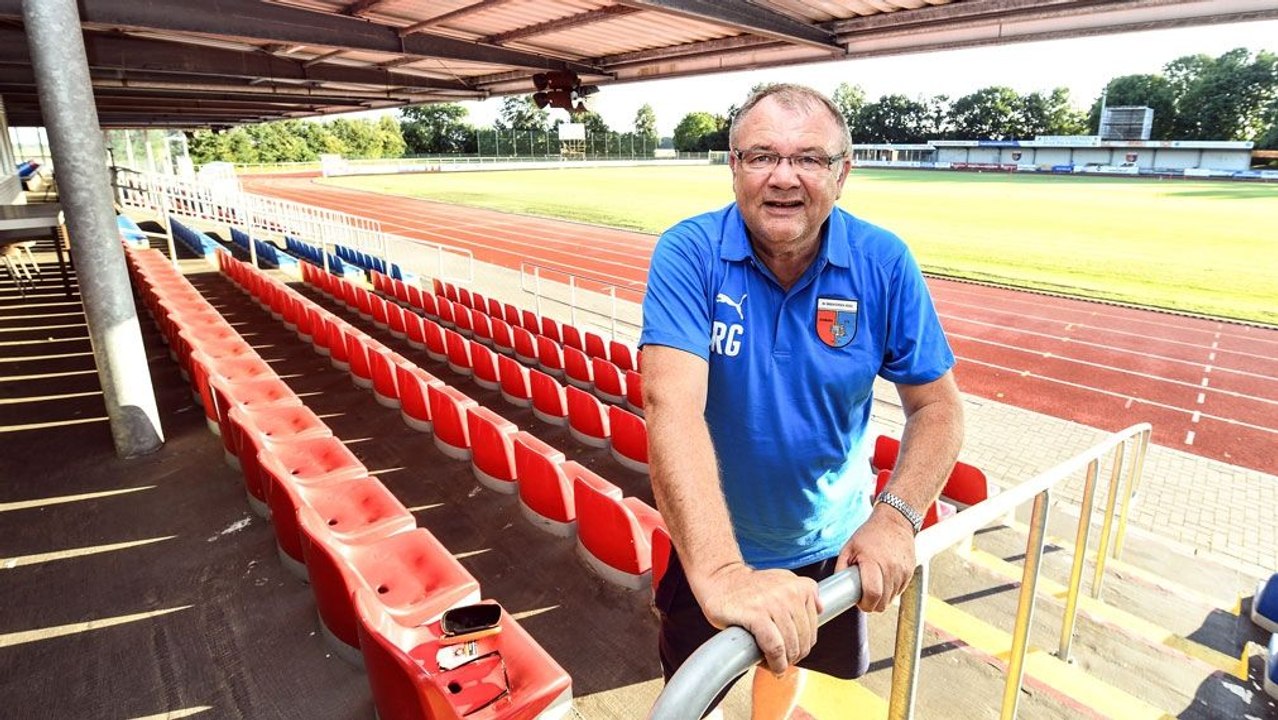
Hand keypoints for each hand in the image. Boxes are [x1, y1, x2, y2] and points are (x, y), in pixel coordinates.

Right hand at [692, 563, 822, 674]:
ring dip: (784, 662)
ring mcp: (772, 603)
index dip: (804, 645)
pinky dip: (775, 662)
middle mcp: (789, 592)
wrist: (720, 579)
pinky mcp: (755, 614)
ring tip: (775, 665)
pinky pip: (774, 647)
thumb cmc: (748, 586)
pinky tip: (772, 667)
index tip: (793, 651)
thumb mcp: (782, 580)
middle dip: (795, 656)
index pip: (812, 627)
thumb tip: (820, 609)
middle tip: (783, 662)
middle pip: (802, 639)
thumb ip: (802, 592)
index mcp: (799, 585)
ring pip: (790, 645)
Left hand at [835, 506, 917, 612]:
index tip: (859, 602)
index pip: (872, 594)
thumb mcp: (849, 547)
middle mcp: (891, 569)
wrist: (895, 521)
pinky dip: (891, 590)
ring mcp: (902, 572)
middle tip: (864, 594)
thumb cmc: (870, 533)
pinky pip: (899, 591)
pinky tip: (884, 578)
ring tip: (874, 582)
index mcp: (873, 562)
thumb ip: (841, 568)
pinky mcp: (910, 573)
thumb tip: (838, 588)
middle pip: (883, 603)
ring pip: (891, 599)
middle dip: (872, 603)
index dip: (865, 604)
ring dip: (882, 597)